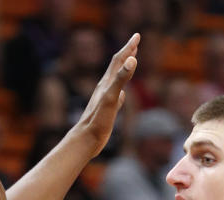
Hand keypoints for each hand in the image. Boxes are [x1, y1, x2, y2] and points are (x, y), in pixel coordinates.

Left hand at [74, 33, 139, 156]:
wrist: (85, 140)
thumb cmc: (97, 120)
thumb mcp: (111, 98)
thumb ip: (121, 78)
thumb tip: (132, 59)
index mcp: (107, 83)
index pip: (119, 60)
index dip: (128, 47)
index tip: (137, 35)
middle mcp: (104, 88)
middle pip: (116, 66)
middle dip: (127, 52)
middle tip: (136, 41)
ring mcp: (105, 99)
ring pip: (115, 79)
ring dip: (124, 68)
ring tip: (131, 61)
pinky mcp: (106, 110)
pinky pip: (116, 96)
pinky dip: (121, 89)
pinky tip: (122, 94)